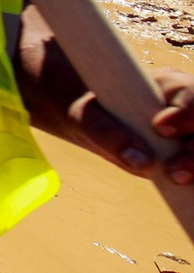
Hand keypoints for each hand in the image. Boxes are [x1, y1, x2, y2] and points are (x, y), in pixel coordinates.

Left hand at [72, 69, 193, 182]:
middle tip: (174, 172)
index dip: (186, 114)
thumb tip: (139, 160)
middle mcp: (192, 108)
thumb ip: (109, 135)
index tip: (160, 129)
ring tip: (176, 179)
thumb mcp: (89, 117)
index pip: (191, 95)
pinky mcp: (193, 156)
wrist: (103, 126)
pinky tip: (184, 186)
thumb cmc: (96, 114)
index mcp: (169, 85)